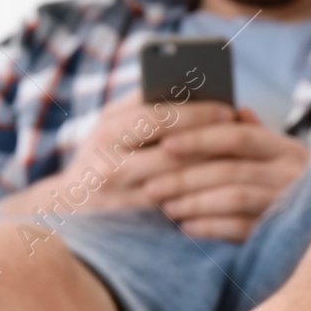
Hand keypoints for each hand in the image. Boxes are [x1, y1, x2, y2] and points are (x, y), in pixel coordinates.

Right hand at [0, 92, 235, 217]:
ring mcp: (120, 198)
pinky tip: (222, 188)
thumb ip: (144, 102)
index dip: (197, 113)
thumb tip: (193, 87)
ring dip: (212, 172)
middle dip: (212, 143)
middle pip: (173, 153)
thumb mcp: (112, 123)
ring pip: (179, 184)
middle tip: (242, 136)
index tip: (227, 110)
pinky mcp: (132, 224)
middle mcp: (110, 165)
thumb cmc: (101, 153)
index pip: (158, 117)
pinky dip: (200, 197)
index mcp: (107, 130)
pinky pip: (174, 209)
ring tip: (239, 160)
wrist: (67, 205)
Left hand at [142, 108, 310, 240]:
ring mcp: (289, 203)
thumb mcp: (280, 157)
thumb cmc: (289, 185)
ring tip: (165, 206)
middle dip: (186, 176)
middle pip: (231, 168)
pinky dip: (211, 227)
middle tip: (151, 184)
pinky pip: (242, 228)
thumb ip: (256, 135)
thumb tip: (236, 109)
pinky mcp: (283, 233)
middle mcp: (293, 173)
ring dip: (195, 201)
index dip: (199, 138)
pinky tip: (187, 228)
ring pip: (234, 196)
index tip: (164, 144)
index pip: (238, 135)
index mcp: (287, 148)